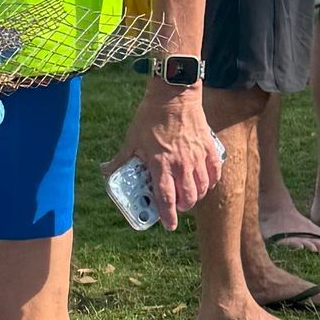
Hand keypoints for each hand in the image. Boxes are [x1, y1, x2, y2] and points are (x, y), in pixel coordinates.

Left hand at [113, 87, 220, 229]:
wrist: (173, 94)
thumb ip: (121, 158)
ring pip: (202, 187)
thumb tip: (106, 170)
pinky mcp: (208, 147)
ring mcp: (196, 156)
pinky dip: (211, 181)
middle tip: (177, 206)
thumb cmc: (151, 115)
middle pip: (188, 197)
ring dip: (197, 196)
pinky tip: (207, 183)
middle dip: (183, 207)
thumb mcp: (132, 139)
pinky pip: (214, 171)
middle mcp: (181, 164)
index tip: (169, 226)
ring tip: (190, 196)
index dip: (168, 216)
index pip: (166, 198)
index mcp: (160, 164)